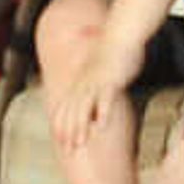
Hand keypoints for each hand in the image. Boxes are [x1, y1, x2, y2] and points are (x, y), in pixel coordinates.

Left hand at [53, 32, 145, 156]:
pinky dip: (102, 114)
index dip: (61, 125)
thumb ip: (95, 81)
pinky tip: (102, 127)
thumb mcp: (100, 67)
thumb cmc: (115, 49)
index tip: (61, 142)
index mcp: (79, 82)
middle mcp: (83, 84)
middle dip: (68, 133)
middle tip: (69, 151)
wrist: (122, 33)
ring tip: (81, 144)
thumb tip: (93, 91)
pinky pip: (104, 99)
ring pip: (83, 109)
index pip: (63, 107)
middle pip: (71, 112)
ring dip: (81, 128)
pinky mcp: (110, 80)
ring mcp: (96, 82)